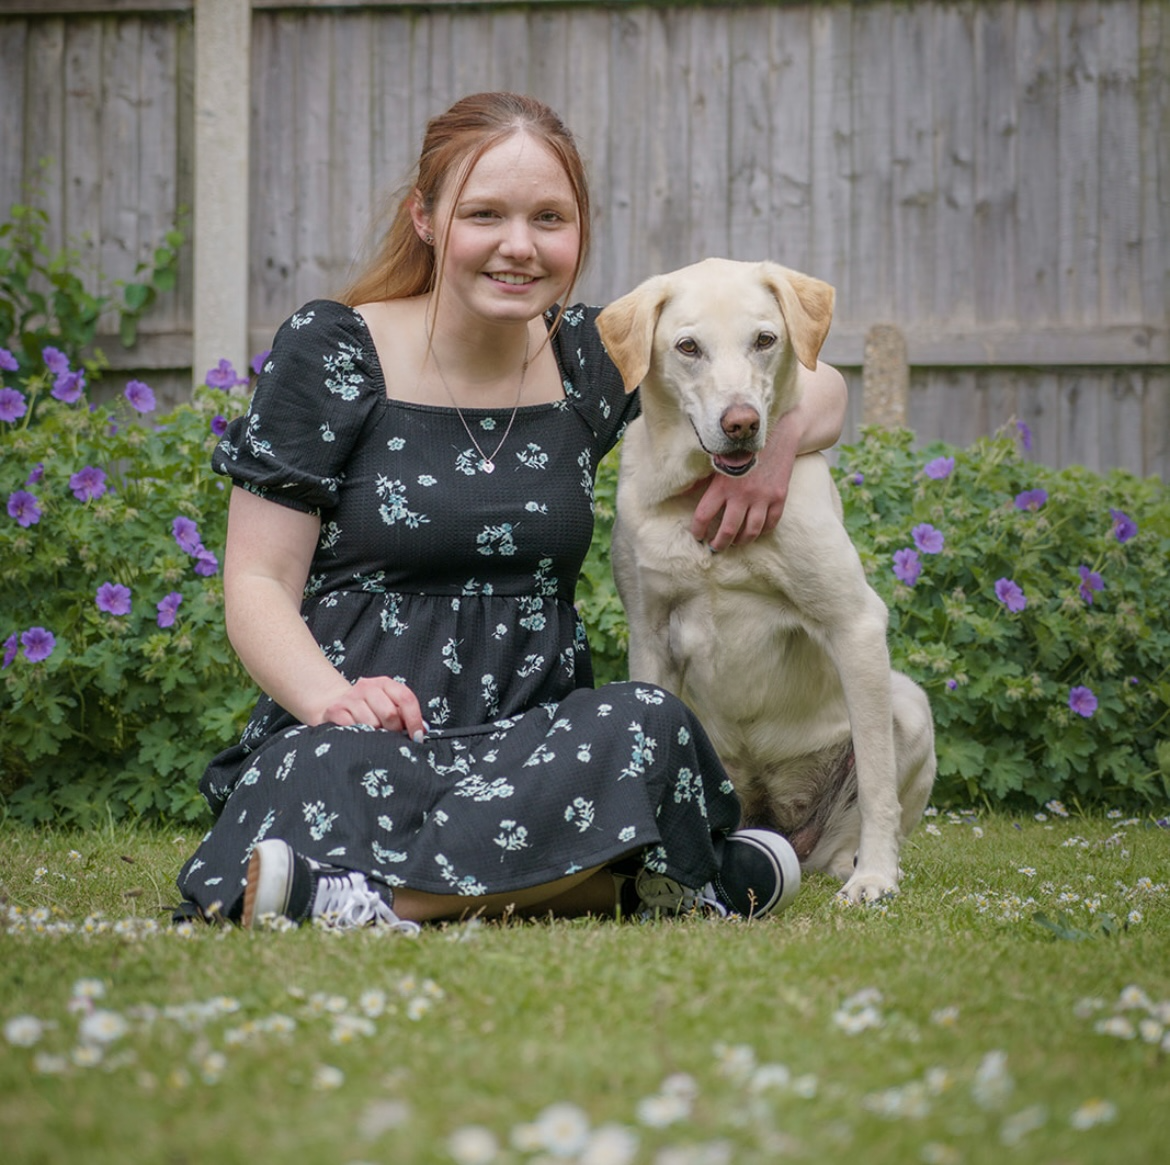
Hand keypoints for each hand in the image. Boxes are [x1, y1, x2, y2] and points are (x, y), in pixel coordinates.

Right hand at [318, 676, 426, 739]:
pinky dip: (359, 735)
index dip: (414, 720)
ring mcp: (350, 698)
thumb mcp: (388, 704)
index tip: (417, 737)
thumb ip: (405, 715)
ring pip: (371, 724)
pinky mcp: (335, 710)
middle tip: (391, 736)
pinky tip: (359, 734)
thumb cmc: (369, 708)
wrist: (335, 703)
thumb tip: (422, 731)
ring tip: (373, 734)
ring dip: (375, 734)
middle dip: (394, 730)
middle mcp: (367, 687)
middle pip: (390, 713)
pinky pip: (353, 728)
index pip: (405, 698)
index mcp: (384, 683)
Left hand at [689, 410, 799, 549]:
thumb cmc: (743, 446)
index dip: (698, 530)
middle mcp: (742, 494)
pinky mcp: (779, 497)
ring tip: (735, 543)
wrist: (777, 432)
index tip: (697, 535)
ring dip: (740, 542)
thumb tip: (681, 491)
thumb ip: (704, 479)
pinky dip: (761, 532)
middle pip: (727, 531)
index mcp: (722, 485)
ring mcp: (763, 497)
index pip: (703, 516)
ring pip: (750, 532)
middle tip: (715, 548)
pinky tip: (754, 532)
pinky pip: (770, 524)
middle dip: (718, 544)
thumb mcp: (719, 459)